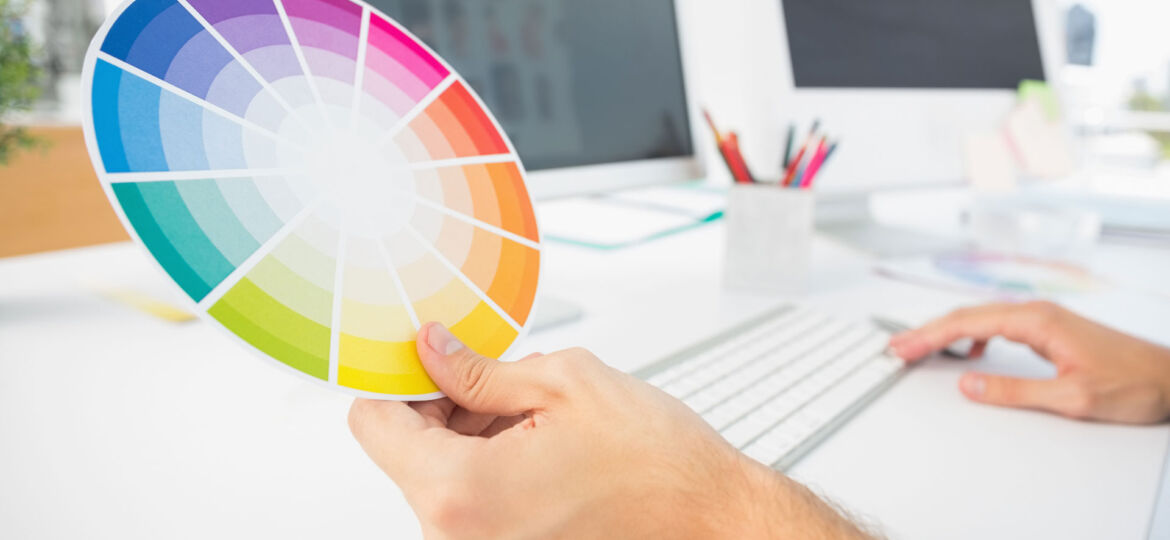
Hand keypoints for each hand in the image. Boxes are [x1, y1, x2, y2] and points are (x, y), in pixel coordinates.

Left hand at [348, 323, 868, 538]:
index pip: (373, 426)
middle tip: (501, 388)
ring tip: (539, 428)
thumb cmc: (656, 464)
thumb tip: (431, 348)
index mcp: (462, 492)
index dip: (398, 381)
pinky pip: (470, 509)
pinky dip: (491, 476)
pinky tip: (543, 457)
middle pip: (407, 455)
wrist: (713, 521)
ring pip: (440, 480)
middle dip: (444, 413)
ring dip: (473, 445)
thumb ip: (479, 369)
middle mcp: (459, 538)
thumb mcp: (564, 384)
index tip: (424, 363)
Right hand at [890, 301, 1169, 423]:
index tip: (902, 347)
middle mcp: (1038, 312)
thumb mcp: (1070, 396)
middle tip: (897, 347)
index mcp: (1037, 321)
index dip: (929, 336)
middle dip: (928, 331)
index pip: (967, 322)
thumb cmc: (1133, 383)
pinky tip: (969, 349)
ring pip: (981, 318)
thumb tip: (969, 384)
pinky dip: (973, 334)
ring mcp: (1044, 319)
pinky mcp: (1050, 330)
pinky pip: (999, 324)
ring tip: (920, 347)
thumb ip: (1014, 390)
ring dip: (947, 332)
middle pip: (968, 315)